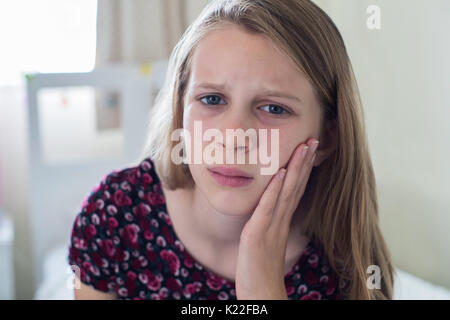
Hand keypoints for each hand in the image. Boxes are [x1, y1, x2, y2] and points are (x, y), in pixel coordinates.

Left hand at [235, 138, 318, 299]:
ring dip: (295, 169)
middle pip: (295, 186)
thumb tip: (271, 212)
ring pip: (286, 193)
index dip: (303, 169)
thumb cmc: (261, 270)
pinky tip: (279, 173)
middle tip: (313, 139)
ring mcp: (271, 227)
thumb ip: (270, 226)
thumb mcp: (266, 243)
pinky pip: (268, 209)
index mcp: (281, 222)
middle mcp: (280, 221)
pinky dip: (274, 190)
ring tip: (303, 147)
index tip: (309, 150)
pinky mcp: (258, 235)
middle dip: (304, 162)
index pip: (295, 190)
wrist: (261, 294)